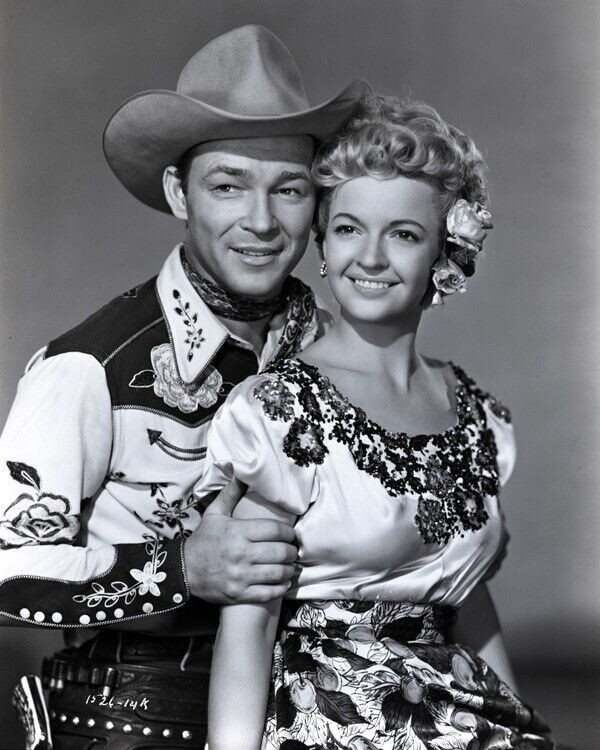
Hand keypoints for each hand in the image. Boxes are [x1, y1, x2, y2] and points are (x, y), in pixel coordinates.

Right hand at [183, 479, 297, 603]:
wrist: (184, 570)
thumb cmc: (204, 540)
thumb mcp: (215, 514)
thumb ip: (231, 493)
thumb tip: (242, 472)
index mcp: (238, 532)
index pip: (275, 530)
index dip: (289, 533)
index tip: (291, 535)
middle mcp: (241, 554)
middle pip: (280, 552)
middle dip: (291, 551)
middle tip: (293, 550)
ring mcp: (240, 576)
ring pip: (277, 573)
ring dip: (290, 570)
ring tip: (291, 566)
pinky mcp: (239, 594)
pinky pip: (268, 593)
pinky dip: (280, 587)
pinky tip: (284, 582)